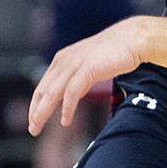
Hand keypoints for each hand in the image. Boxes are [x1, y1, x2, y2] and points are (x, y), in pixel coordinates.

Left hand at [28, 19, 145, 134]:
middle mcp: (64, 61)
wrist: (133, 38)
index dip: (36, 104)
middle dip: (35, 111)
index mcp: (62, 59)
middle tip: (33, 129)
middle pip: (43, 91)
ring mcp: (75, 64)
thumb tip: (72, 96)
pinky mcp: (88, 68)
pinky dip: (67, 108)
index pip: (42, 86)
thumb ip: (78, 79)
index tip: (34, 119)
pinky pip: (72, 92)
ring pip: (52, 93)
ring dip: (43, 112)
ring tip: (38, 127)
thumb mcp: (89, 65)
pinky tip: (65, 121)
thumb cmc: (114, 52)